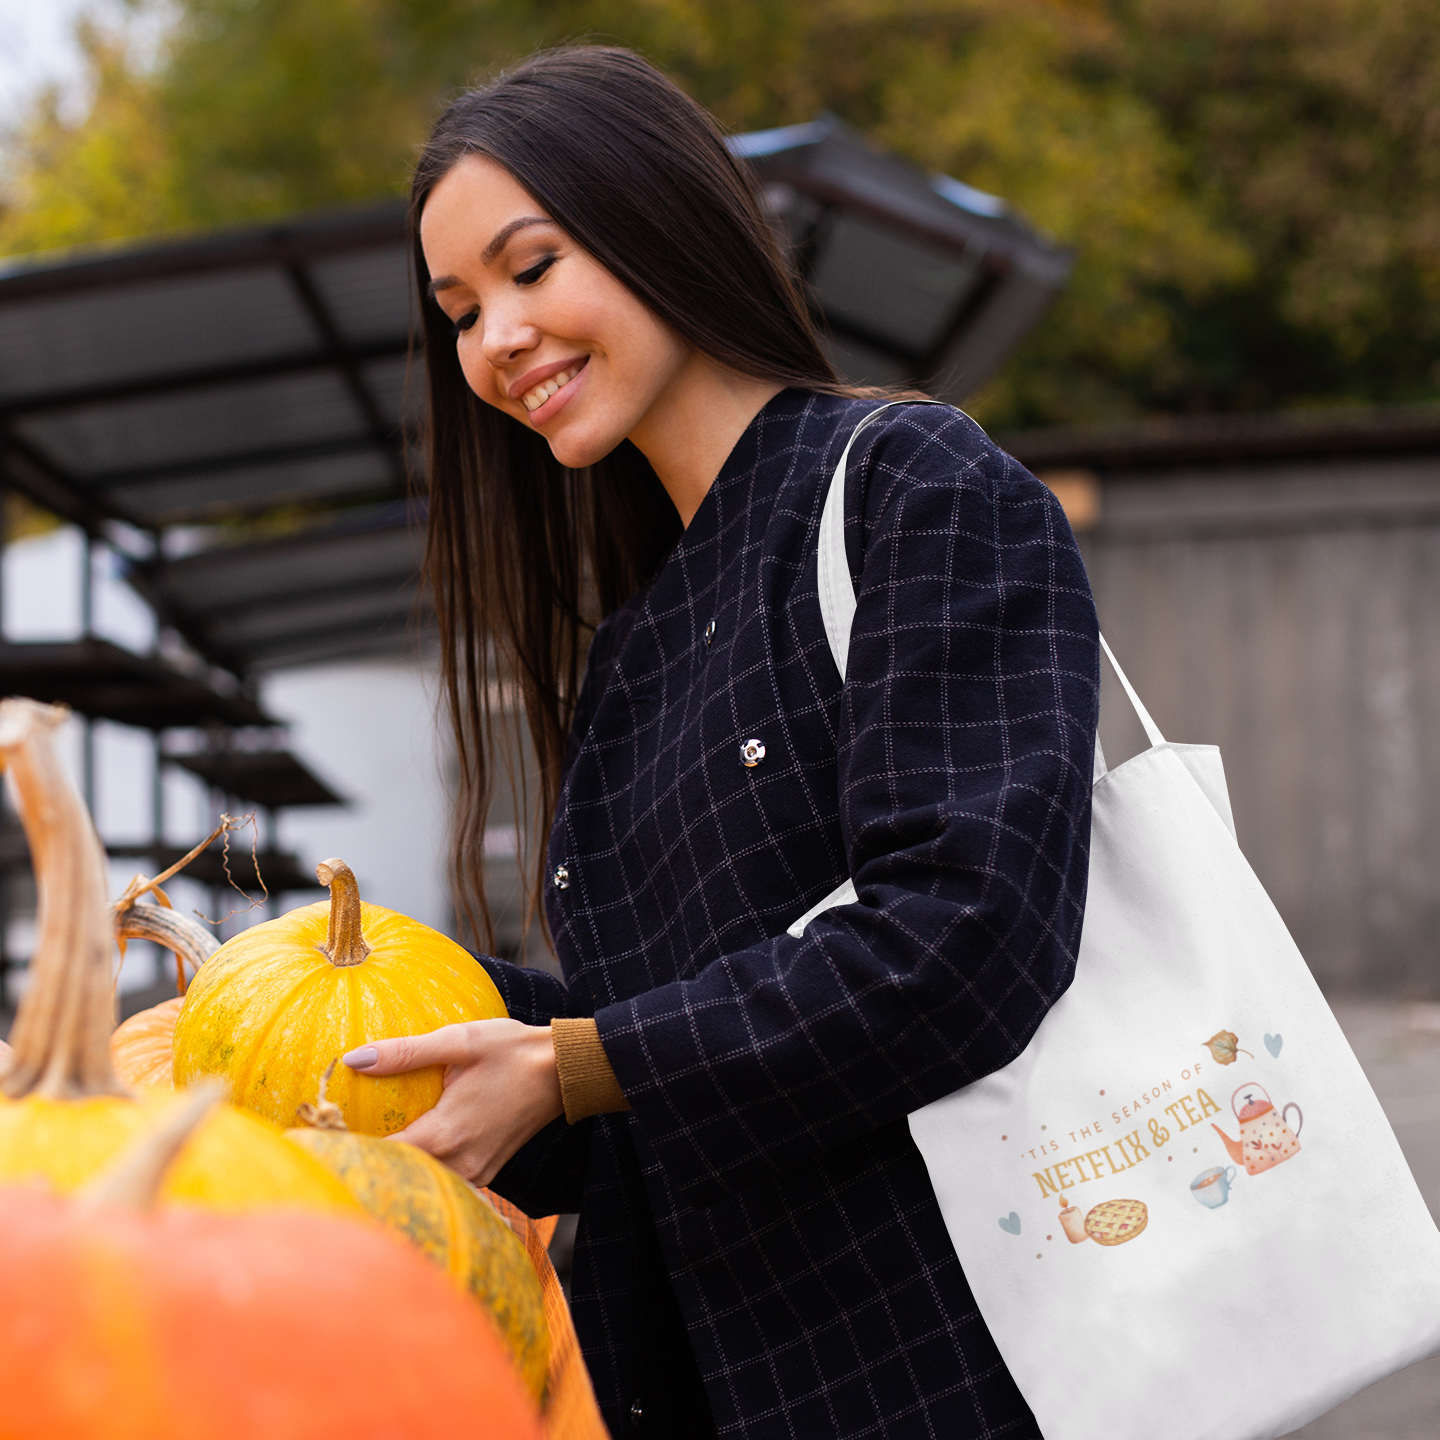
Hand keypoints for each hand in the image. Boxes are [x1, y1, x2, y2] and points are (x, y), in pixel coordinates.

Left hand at [342, 1019, 563, 1185]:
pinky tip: (405, 1149)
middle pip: (397, 1177)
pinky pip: (443, 1178)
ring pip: (421, 1182)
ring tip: (356, 1152)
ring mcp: (475, 1174)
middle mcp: (459, 1164)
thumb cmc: (513, 1051)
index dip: (344, 1152)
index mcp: (445, 1135)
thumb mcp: (459, 1041)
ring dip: (392, 1169)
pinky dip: (421, 1168)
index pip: (381, 1157)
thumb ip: (406, 1053)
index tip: (310, 1143)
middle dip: (362, 1165)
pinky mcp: (486, 1172)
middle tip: (323, 1149)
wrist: (565, 1072)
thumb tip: (353, 1058)